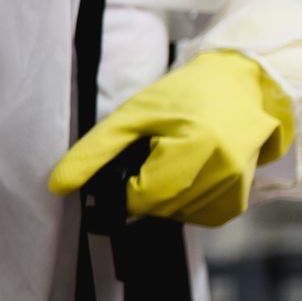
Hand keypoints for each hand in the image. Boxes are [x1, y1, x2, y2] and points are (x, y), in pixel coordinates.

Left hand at [49, 50, 293, 227]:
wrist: (240, 83)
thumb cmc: (183, 94)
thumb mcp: (131, 115)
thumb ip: (93, 152)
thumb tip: (59, 186)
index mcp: (197, 146)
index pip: (142, 197)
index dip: (124, 190)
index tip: (128, 166)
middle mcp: (223, 170)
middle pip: (160, 209)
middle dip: (143, 192)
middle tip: (152, 158)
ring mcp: (237, 184)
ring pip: (179, 216)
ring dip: (165, 199)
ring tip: (172, 162)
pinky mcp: (242, 194)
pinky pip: (203, 217)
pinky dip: (187, 205)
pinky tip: (187, 177)